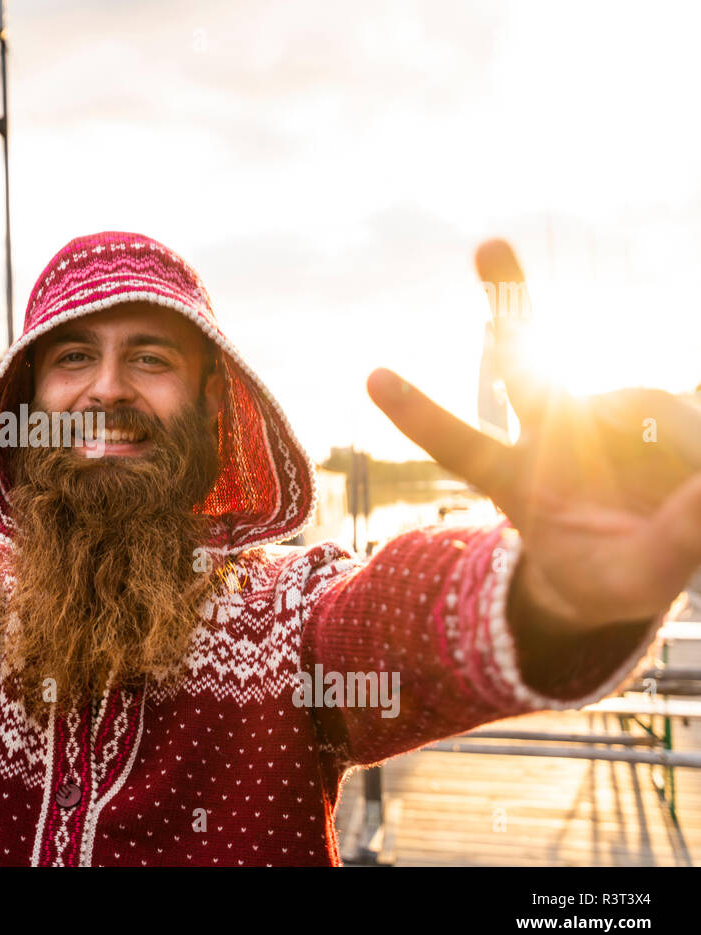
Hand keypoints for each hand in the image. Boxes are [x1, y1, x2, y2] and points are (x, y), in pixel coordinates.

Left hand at [367, 239, 700, 633]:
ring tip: (681, 492)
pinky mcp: (646, 407)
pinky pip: (675, 411)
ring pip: (635, 400)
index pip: (461, 445)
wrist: (637, 560)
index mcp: (516, 482)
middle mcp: (549, 435)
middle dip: (509, 298)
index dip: (420, 413)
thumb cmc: (612, 576)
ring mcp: (597, 414)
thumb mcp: (634, 581)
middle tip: (489, 244)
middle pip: (522, 361)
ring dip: (669, 444)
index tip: (373, 376)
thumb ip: (671, 542)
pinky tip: (687, 477)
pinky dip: (688, 444)